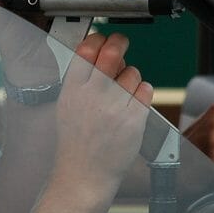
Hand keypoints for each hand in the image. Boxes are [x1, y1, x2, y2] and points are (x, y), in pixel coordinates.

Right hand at [54, 32, 153, 195]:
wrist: (84, 173)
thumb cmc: (76, 142)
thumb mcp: (67, 106)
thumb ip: (81, 80)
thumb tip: (103, 54)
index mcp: (73, 90)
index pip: (86, 50)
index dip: (97, 39)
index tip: (102, 39)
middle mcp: (93, 95)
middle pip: (112, 52)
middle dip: (119, 42)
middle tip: (121, 43)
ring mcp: (115, 106)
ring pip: (132, 72)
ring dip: (131, 77)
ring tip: (123, 93)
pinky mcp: (134, 117)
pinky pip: (146, 89)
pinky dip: (143, 92)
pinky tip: (133, 103)